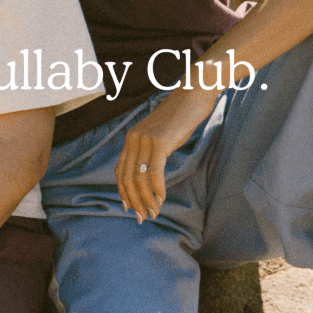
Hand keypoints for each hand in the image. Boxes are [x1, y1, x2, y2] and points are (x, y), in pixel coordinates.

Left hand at [116, 85, 217, 221]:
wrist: (193, 95)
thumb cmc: (180, 117)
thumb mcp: (160, 135)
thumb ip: (151, 151)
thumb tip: (149, 174)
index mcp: (131, 138)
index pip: (120, 171)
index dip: (123, 191)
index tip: (129, 207)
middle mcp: (133, 139)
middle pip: (127, 178)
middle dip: (134, 200)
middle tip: (143, 217)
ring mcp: (145, 140)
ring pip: (139, 178)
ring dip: (146, 199)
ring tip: (154, 212)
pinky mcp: (160, 142)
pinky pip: (154, 172)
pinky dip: (157, 188)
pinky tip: (161, 198)